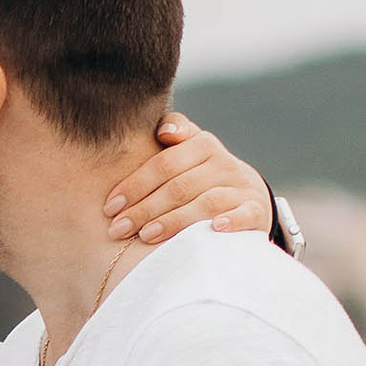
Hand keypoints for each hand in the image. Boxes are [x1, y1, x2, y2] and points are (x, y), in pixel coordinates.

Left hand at [106, 113, 276, 245]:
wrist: (248, 195)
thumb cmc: (201, 174)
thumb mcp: (187, 150)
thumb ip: (173, 133)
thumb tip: (163, 130)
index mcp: (203, 145)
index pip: (164, 164)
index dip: (136, 185)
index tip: (110, 207)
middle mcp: (224, 164)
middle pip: (180, 186)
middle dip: (145, 209)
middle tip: (118, 229)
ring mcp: (241, 188)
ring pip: (207, 203)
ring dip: (175, 220)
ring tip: (146, 236)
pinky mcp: (255, 210)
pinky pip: (244, 215)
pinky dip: (231, 221)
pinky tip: (213, 229)